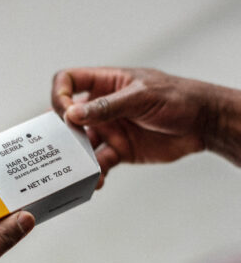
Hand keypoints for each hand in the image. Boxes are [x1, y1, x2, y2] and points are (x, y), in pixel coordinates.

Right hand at [52, 67, 240, 186]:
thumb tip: (72, 113)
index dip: (60, 94)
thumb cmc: (177, 98)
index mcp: (105, 84)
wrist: (202, 124)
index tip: (65, 113)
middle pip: (68, 116)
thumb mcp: (141, 97)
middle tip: (60, 147)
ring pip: (81, 143)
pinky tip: (97, 180)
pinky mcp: (118, 149)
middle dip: (61, 131)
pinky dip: (95, 173)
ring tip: (77, 170)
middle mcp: (102, 107)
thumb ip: (106, 107)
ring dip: (77, 157)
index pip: (69, 81)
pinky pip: (99, 162)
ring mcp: (109, 129)